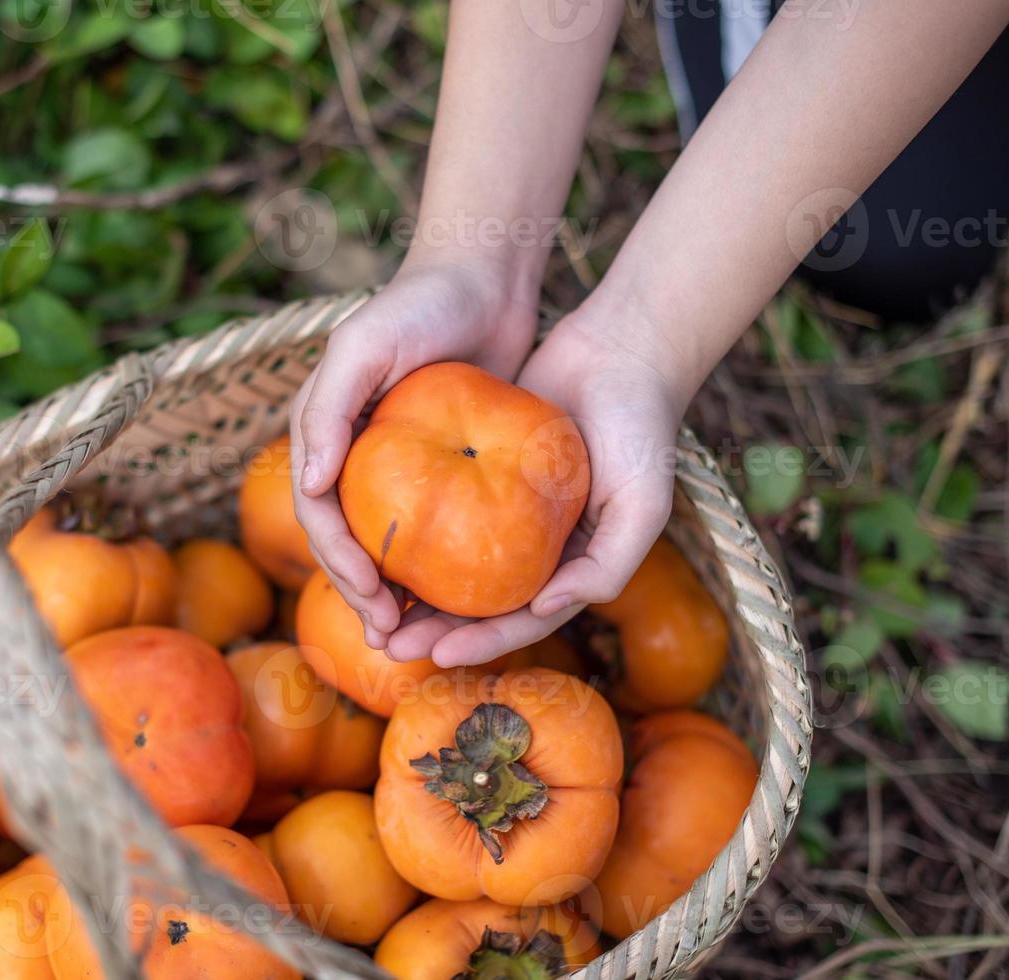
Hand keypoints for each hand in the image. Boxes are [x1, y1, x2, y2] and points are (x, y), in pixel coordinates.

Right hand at [290, 252, 540, 647]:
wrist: (483, 278)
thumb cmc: (419, 305)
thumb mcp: (365, 345)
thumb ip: (329, 409)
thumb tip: (306, 487)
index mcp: (324, 436)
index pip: (320, 515)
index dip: (338, 562)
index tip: (373, 597)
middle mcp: (354, 458)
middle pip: (349, 543)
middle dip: (363, 596)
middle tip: (394, 639)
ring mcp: (399, 467)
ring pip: (390, 547)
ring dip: (398, 597)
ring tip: (423, 638)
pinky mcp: (445, 467)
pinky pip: (438, 528)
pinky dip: (442, 566)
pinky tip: (464, 599)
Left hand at [385, 309, 689, 666]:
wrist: (620, 351)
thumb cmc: (642, 430)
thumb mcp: (642, 504)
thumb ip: (608, 565)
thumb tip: (545, 609)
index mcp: (570, 566)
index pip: (520, 620)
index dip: (481, 644)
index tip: (435, 657)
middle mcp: (533, 545)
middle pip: (475, 601)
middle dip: (431, 629)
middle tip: (385, 643)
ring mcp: (503, 507)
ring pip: (449, 559)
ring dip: (410, 587)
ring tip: (366, 603)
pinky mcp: (478, 465)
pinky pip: (439, 501)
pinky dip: (410, 524)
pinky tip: (370, 534)